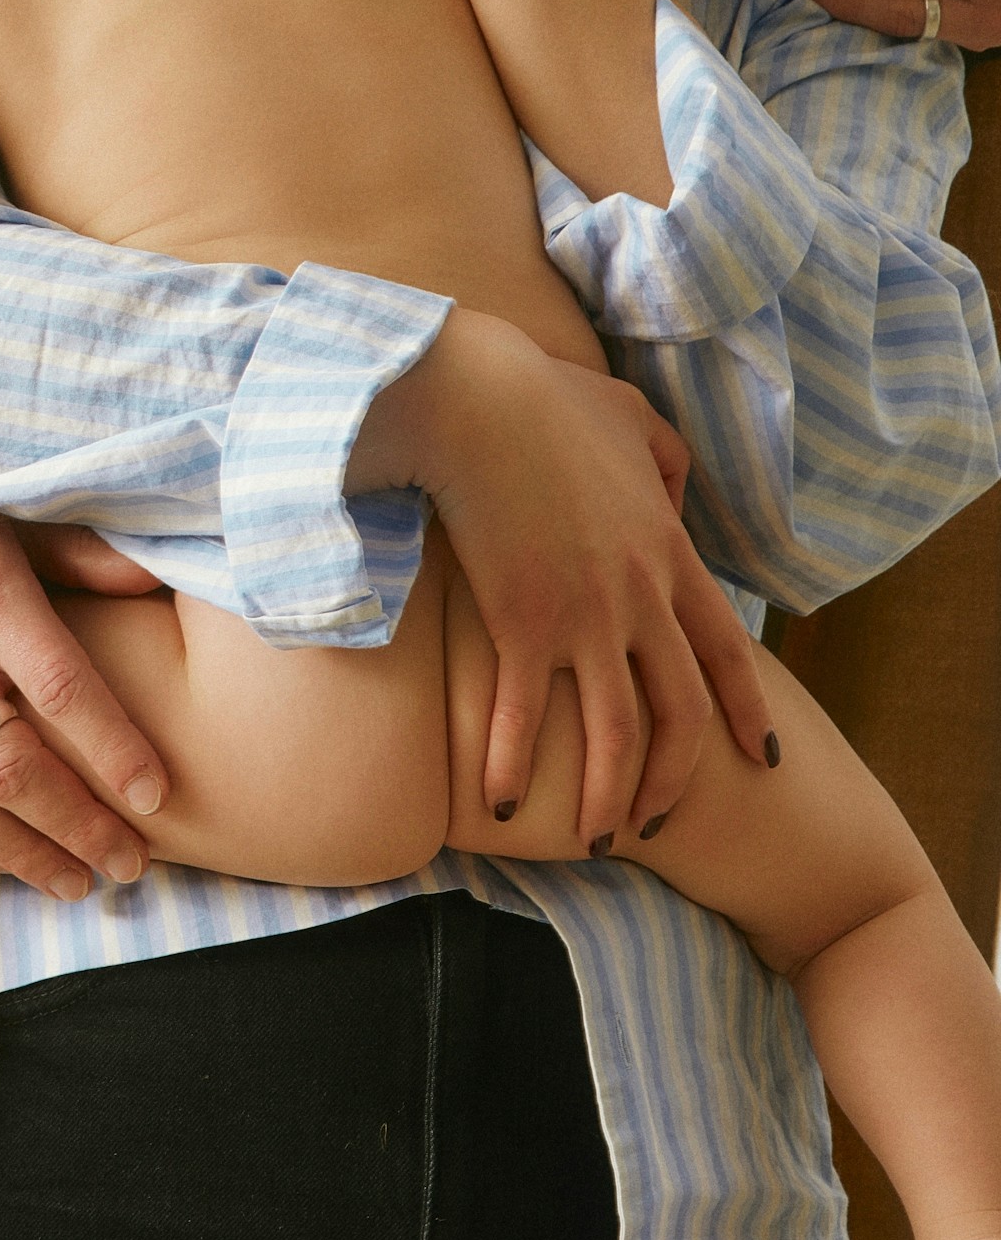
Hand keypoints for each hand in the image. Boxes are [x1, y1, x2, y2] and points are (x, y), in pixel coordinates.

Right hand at [0, 522, 168, 893]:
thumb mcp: (12, 521)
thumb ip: (80, 555)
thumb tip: (155, 581)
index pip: (63, 688)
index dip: (115, 750)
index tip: (156, 798)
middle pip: (14, 763)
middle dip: (80, 825)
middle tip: (128, 865)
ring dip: (19, 853)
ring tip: (73, 883)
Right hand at [348, 309, 774, 845]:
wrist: (478, 400)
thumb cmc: (543, 400)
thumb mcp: (631, 420)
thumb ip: (667, 460)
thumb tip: (674, 495)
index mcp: (669, 555)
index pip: (727, 652)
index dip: (748, 713)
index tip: (760, 759)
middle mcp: (639, 599)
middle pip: (680, 713)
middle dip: (676, 780)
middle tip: (658, 822)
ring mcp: (583, 617)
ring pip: (615, 734)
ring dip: (606, 797)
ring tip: (593, 839)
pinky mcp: (520, 623)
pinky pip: (522, 717)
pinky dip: (511, 765)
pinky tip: (499, 799)